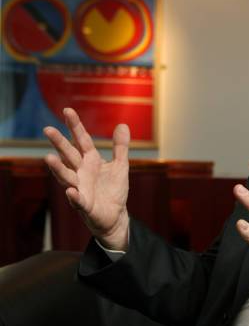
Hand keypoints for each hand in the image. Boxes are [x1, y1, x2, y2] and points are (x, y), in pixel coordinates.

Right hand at [43, 108, 130, 250]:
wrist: (116, 215)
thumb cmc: (113, 189)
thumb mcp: (121, 165)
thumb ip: (120, 146)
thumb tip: (122, 124)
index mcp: (90, 161)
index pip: (82, 140)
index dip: (75, 126)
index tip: (67, 110)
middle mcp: (81, 172)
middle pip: (69, 155)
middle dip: (59, 143)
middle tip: (47, 129)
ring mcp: (80, 188)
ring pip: (66, 176)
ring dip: (58, 168)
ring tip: (49, 158)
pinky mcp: (85, 205)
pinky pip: (78, 200)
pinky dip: (74, 196)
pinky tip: (71, 191)